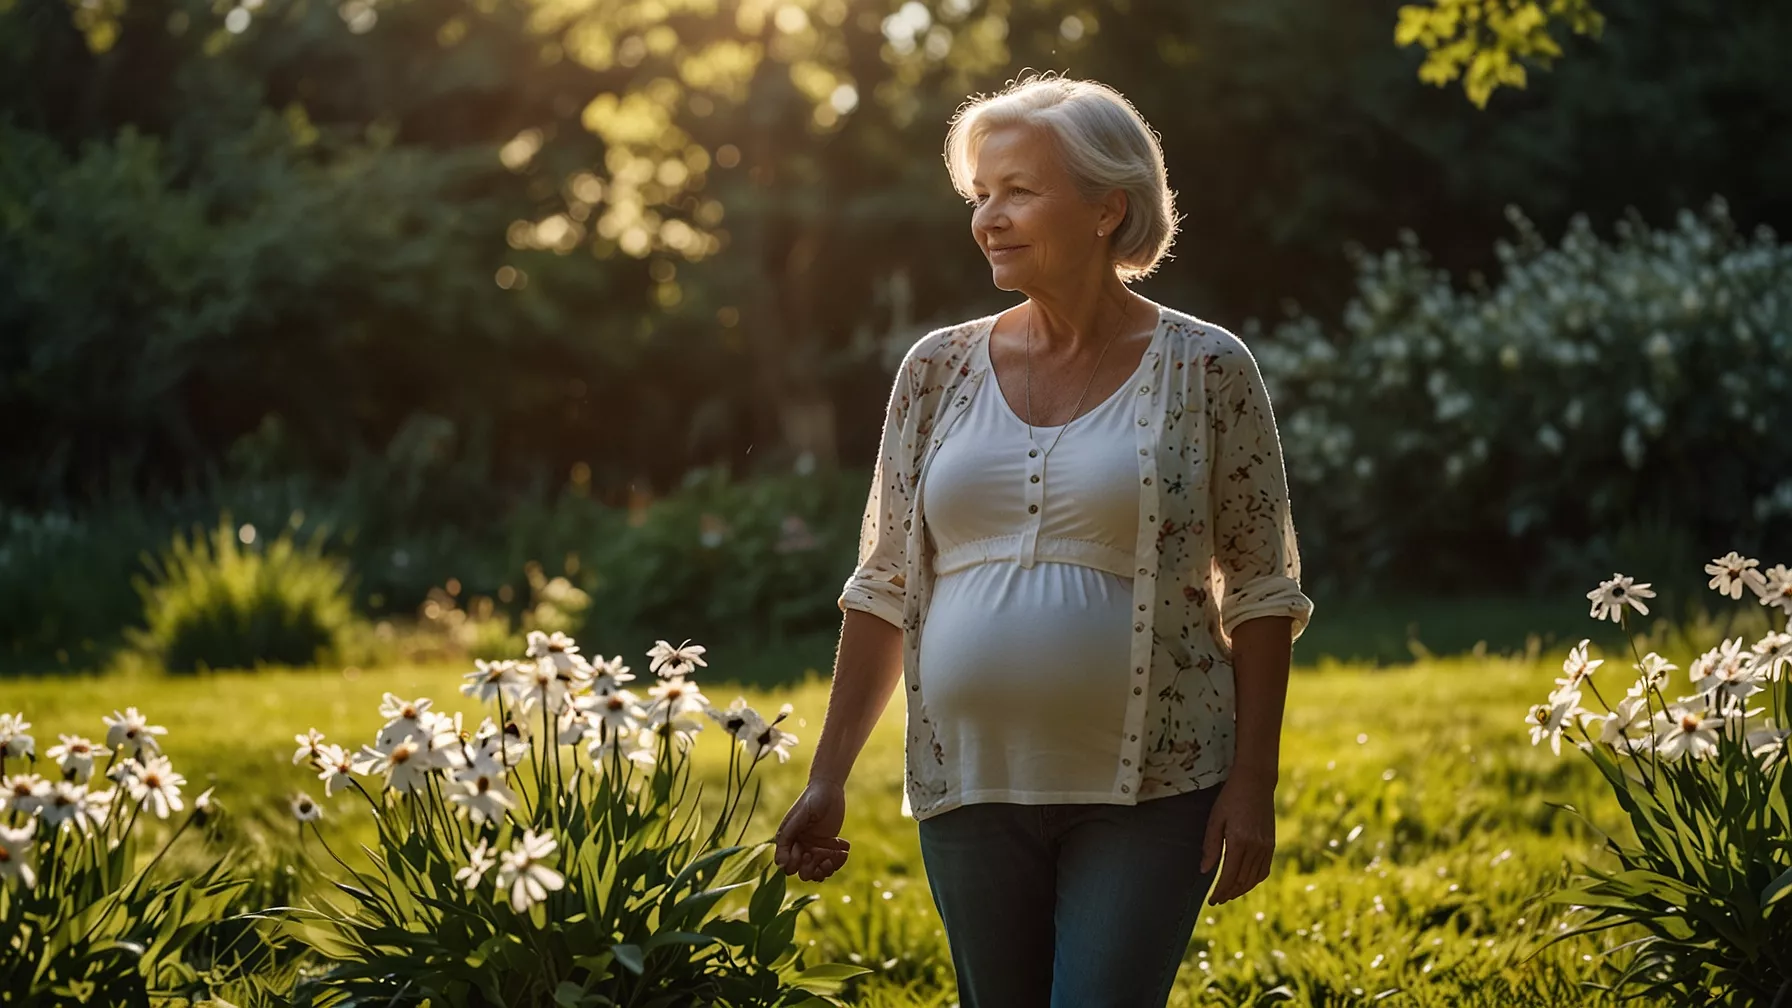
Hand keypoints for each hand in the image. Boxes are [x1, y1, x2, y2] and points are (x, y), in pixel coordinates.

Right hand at [773, 780, 850, 882]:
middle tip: (823, 856)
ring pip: (818, 871)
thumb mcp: (799, 817)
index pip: (788, 866)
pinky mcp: (827, 847)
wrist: (829, 789)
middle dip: (813, 869)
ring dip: (827, 869)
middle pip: (803, 873)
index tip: (808, 853)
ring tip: (838, 856)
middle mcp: (800, 847)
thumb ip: (787, 837)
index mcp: (789, 841)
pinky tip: (845, 849)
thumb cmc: (811, 799)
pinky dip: (838, 861)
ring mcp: (814, 848)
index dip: (797, 865)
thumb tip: (780, 864)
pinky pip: (830, 863)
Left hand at [1200, 770, 1275, 904]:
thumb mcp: (1215, 819)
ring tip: (1229, 894)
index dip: (1220, 891)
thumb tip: (1205, 871)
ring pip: (1254, 878)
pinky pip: (1264, 870)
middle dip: (1229, 893)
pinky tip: (1245, 882)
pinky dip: (1254, 880)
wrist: (1256, 783)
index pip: (1228, 876)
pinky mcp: (1271, 844)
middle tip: (1217, 900)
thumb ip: (1210, 846)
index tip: (1211, 901)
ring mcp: (1266, 847)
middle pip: (1242, 881)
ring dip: (1241, 890)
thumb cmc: (1230, 798)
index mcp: (1239, 842)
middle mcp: (1255, 847)